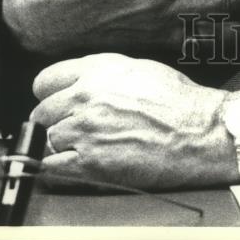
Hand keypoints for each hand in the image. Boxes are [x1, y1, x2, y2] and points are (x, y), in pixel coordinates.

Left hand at [31, 53, 234, 190]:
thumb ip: (103, 74)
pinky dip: (57, 170)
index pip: (46, 80)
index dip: (48, 95)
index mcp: (98, 70)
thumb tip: (83, 82)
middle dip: (51, 123)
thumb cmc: (178, 101)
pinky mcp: (90, 162)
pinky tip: (72, 166)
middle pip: (41, 113)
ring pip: (45, 140)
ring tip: (77, 150)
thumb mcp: (139, 69)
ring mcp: (85, 130)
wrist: (199, 132)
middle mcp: (86, 96)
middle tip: (68, 130)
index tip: (53, 104)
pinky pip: (52, 168)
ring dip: (58, 147)